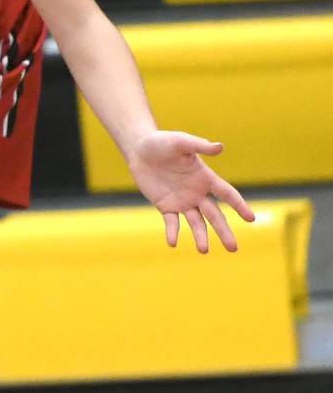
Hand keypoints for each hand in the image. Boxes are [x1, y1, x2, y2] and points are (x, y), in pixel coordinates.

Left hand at [126, 131, 255, 252]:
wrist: (140, 151)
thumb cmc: (163, 143)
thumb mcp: (181, 142)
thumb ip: (199, 146)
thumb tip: (220, 147)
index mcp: (206, 178)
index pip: (227, 194)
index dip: (239, 205)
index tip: (251, 219)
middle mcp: (198, 193)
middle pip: (215, 215)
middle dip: (224, 231)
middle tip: (233, 248)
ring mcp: (182, 201)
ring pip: (196, 223)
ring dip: (201, 236)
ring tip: (203, 250)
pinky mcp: (166, 206)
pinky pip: (171, 222)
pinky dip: (172, 232)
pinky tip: (172, 242)